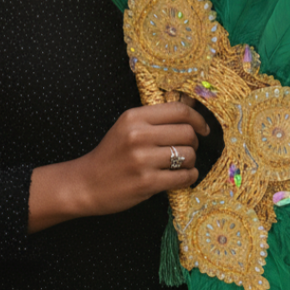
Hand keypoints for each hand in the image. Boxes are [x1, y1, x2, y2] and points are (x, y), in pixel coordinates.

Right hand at [28, 101, 209, 231]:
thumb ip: (156, 118)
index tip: (203, 129)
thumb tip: (192, 105)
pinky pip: (183, 177)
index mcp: (134, 117)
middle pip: (187, 133)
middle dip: (194, 143)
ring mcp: (142, 160)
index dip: (198, 119)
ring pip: (188, 155)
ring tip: (180, 165)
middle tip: (187, 150)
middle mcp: (138, 135)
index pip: (179, 111)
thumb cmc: (111, 155)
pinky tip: (181, 177)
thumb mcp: (127, 127)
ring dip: (190, 162)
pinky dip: (188, 177)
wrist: (85, 183)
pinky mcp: (146, 183)